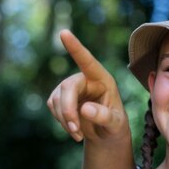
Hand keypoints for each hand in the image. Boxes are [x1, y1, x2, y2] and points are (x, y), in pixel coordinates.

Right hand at [47, 30, 130, 144]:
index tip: (64, 33)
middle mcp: (85, 79)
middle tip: (76, 131)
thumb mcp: (116, 124)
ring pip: (57, 99)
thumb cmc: (115, 126)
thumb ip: (104, 116)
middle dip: (68, 110)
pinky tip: (73, 129)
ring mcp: (71, 87)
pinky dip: (61, 121)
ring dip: (65, 119)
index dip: (75, 47)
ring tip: (79, 133)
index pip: (87, 61)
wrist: (106, 135)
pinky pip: (52, 106)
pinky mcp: (60, 97)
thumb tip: (84, 109)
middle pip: (67, 87)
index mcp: (103, 79)